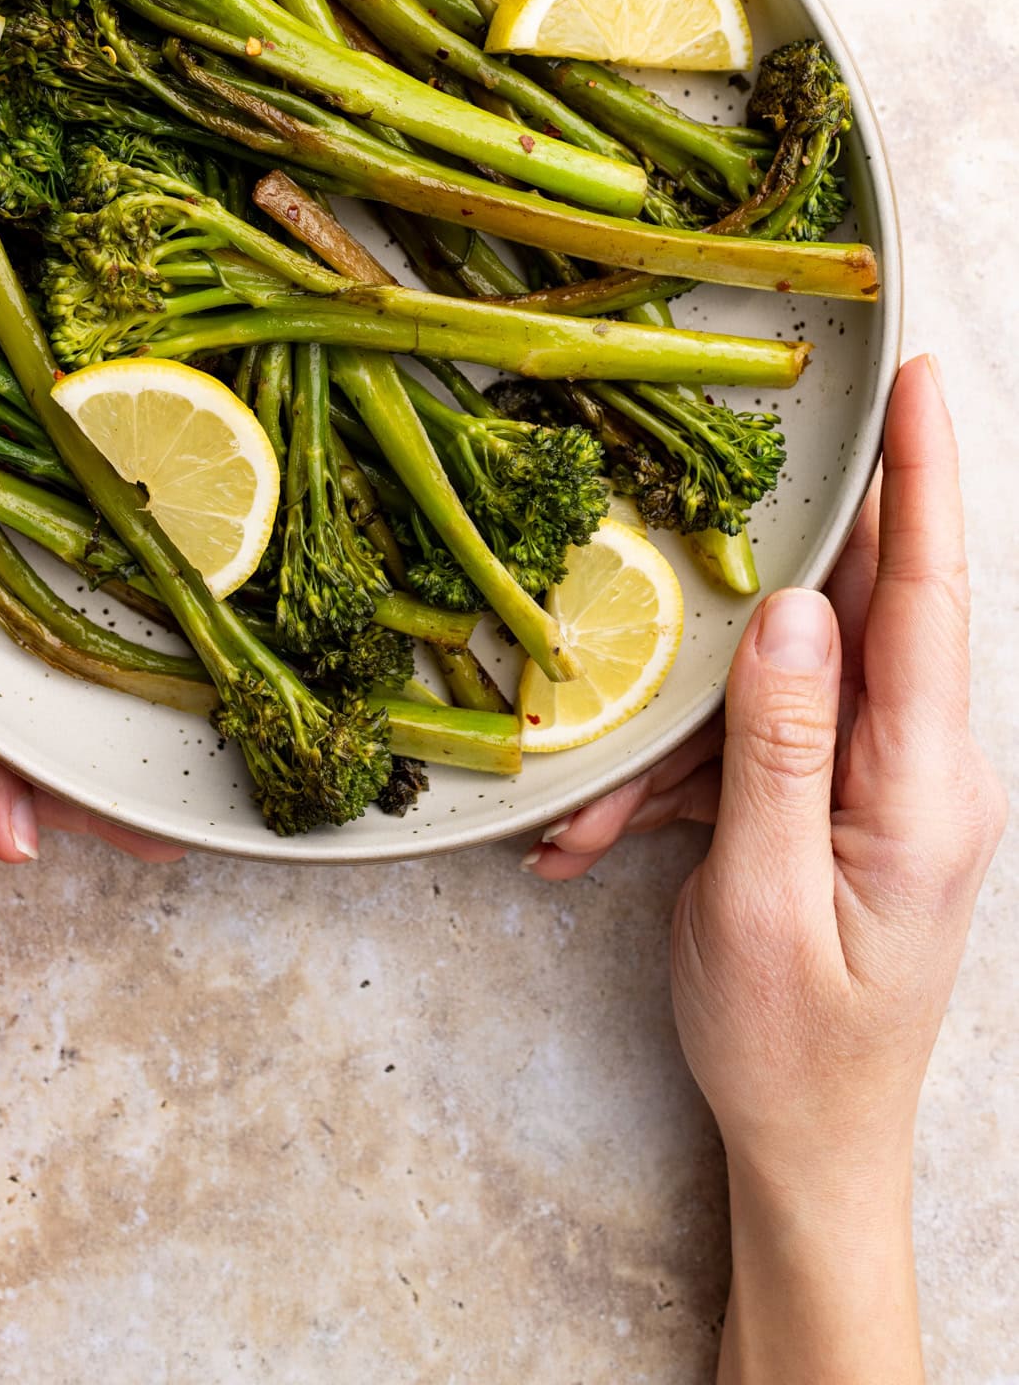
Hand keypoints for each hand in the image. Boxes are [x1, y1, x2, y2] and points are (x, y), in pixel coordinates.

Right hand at [529, 356, 1005, 1381]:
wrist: (812, 1154)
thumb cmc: (790, 1047)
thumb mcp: (759, 899)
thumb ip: (781, 747)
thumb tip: (797, 609)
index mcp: (927, 785)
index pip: (934, 596)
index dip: (927, 478)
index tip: (924, 378)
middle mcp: (922, 766)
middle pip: (858, 614)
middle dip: (769, 572)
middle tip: (706, 499)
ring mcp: (881, 784)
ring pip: (781, 685)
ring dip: (680, 731)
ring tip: (598, 812)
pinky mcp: (838, 804)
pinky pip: (756, 746)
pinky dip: (677, 778)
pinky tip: (606, 836)